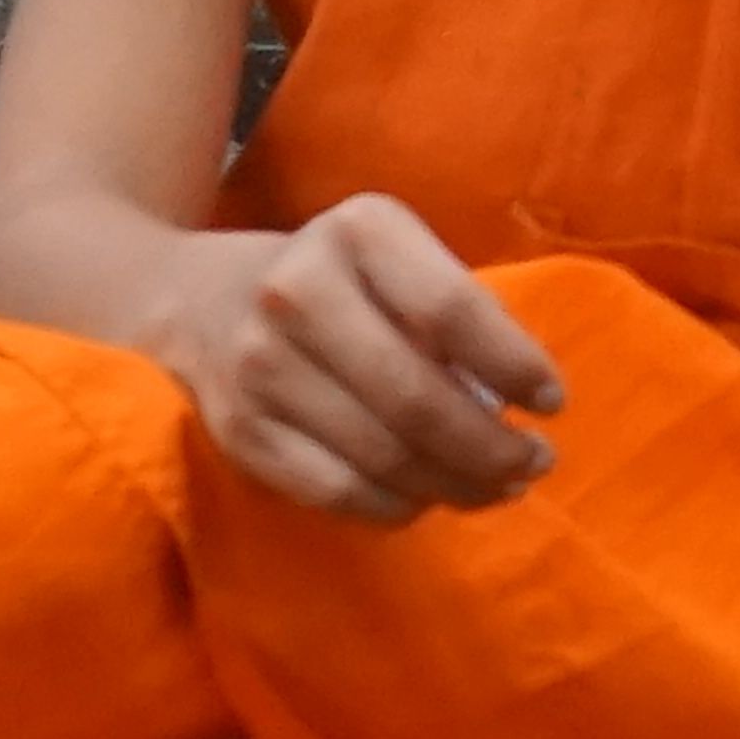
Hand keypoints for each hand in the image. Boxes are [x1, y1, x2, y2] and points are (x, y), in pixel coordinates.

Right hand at [159, 194, 564, 525]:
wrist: (186, 299)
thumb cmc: (324, 278)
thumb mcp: (384, 255)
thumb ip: (446, 311)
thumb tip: (521, 405)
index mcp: (355, 232)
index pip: (452, 310)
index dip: (515, 366)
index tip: (553, 403)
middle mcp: (297, 291)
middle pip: (419, 399)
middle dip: (494, 448)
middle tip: (534, 463)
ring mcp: (260, 367)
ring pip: (386, 457)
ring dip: (458, 485)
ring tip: (496, 485)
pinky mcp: (240, 432)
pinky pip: (341, 492)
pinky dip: (400, 506)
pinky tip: (427, 496)